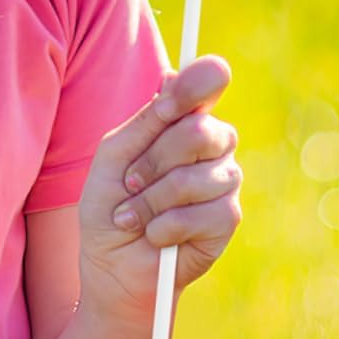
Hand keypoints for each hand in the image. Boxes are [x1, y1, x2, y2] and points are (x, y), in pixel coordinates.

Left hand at [76, 56, 242, 322]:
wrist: (112, 264)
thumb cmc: (110, 203)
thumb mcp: (116, 155)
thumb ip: (147, 120)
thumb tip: (174, 74)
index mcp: (184, 118)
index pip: (207, 83)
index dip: (193, 87)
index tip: (166, 107)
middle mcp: (212, 143)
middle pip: (200, 131)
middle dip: (154, 161)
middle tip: (129, 182)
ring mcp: (224, 179)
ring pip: (198, 176)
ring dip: (152, 201)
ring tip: (133, 216)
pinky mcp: (228, 219)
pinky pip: (205, 214)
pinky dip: (166, 227)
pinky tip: (154, 235)